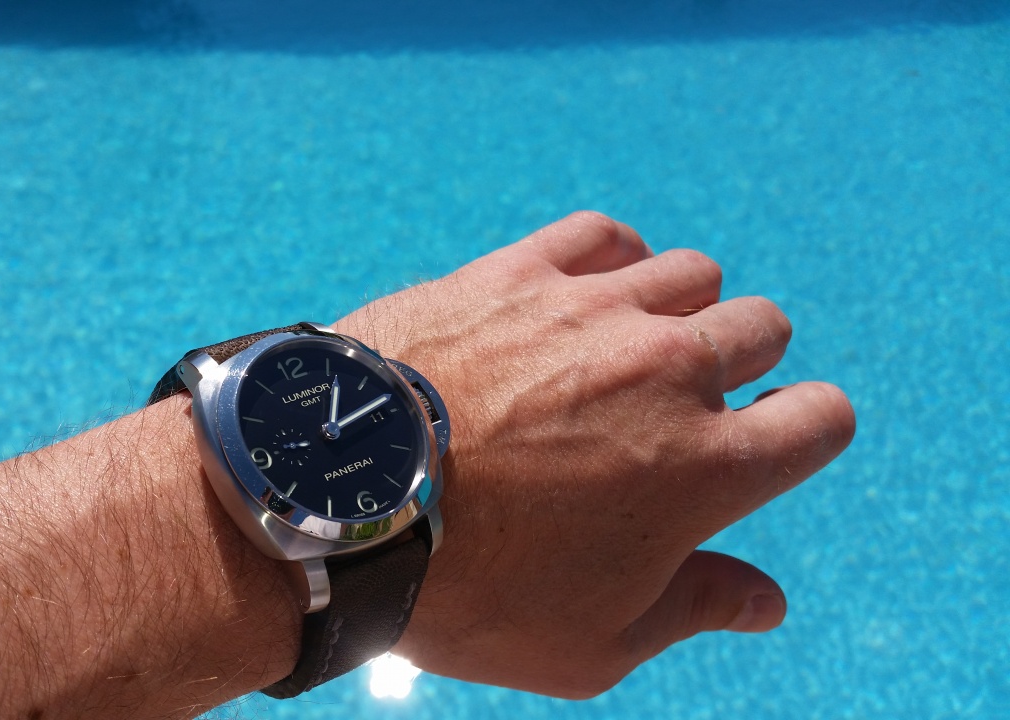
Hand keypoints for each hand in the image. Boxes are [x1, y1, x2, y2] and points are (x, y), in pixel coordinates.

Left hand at [332, 212, 854, 697]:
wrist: (343, 506)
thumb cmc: (467, 593)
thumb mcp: (591, 643)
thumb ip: (693, 608)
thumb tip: (764, 602)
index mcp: (707, 467)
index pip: (822, 418)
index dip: (805, 429)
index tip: (765, 442)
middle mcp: (670, 371)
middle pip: (762, 329)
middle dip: (742, 366)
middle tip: (676, 406)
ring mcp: (594, 309)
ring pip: (692, 274)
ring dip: (678, 310)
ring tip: (624, 351)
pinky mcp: (520, 271)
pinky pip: (604, 235)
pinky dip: (611, 259)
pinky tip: (583, 294)